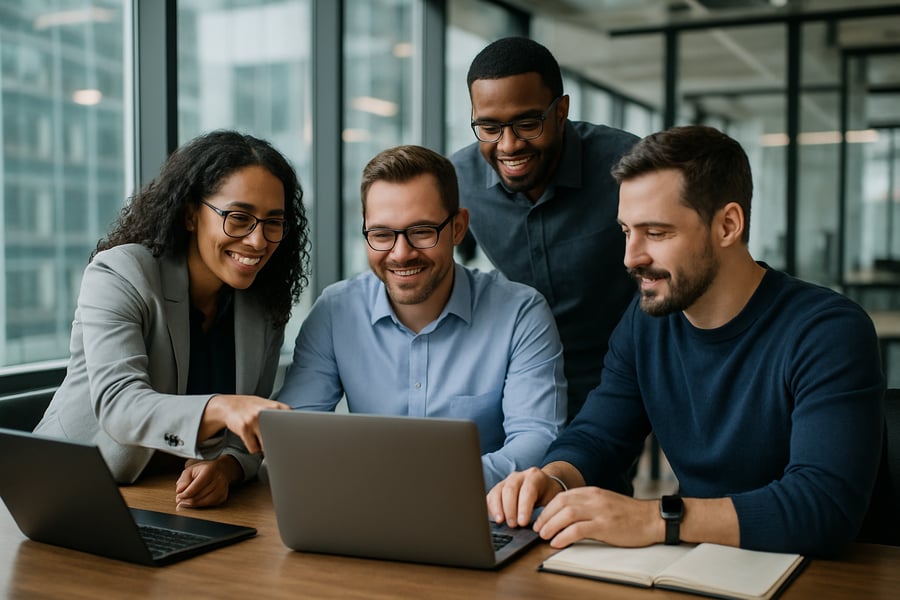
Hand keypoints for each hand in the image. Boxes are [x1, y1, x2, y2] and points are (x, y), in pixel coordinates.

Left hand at [175, 456, 241, 508]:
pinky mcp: (223, 497)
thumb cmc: (204, 470)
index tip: (178, 496)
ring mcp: (222, 489)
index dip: (184, 495)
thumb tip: (180, 491)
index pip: (194, 488)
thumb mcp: (191, 470)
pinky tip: (196, 500)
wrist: (222, 470)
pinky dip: (200, 504)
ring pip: (203, 503)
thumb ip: (184, 479)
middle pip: (198, 497)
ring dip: (192, 505)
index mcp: (209, 471)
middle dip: (186, 501)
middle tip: (180, 501)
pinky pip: (208, 505)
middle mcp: (218, 480)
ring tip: (186, 502)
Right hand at [200, 395, 289, 453]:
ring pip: (267, 445)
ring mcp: (254, 420)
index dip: (295, 435)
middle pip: (281, 438)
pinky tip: (252, 440)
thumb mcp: (268, 406)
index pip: (293, 422)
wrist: (228, 405)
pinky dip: (254, 448)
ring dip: (265, 447)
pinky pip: (254, 448)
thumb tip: (297, 431)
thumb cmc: (251, 407)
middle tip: (278, 445)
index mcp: (276, 406)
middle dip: (279, 444)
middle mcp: (266, 412)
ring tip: (261, 439)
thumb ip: (281, 415)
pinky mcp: (244, 429)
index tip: (296, 442)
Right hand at [487, 467, 567, 528]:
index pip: (527, 490)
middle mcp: (519, 476)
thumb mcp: (552, 500)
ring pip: (498, 491)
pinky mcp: (499, 488)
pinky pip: (491, 496)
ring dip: (498, 508)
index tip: (523, 522)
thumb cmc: (549, 495)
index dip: (524, 507)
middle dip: (510, 509)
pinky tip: (495, 518)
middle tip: (513, 525)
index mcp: (535, 476)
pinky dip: (491, 507)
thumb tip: (540, 527)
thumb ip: (546, 510)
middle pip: (510, 489)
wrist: (544, 486)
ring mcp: (507, 481)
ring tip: (501, 521)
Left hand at [533, 487, 660, 548]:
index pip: (561, 496)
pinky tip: (557, 542)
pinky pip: (579, 529)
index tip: (539, 519)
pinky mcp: (606, 526)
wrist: (652, 518)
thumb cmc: (629, 514)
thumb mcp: (604, 502)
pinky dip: (564, 536)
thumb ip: (586, 505)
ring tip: (544, 536)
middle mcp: (594, 498)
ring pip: (566, 514)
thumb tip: (565, 515)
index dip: (546, 508)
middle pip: (560, 503)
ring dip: (551, 526)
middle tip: (537, 529)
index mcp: (592, 492)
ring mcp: (600, 511)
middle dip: (544, 517)